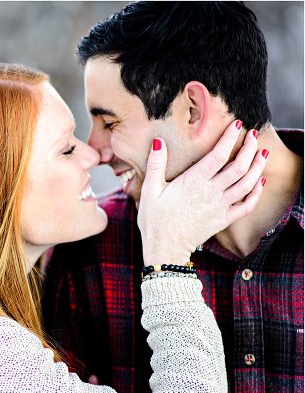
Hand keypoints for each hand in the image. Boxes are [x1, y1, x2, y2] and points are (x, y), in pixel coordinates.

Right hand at [138, 120, 266, 265]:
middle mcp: (211, 193)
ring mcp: (220, 207)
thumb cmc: (154, 220)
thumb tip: (158, 142)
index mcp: (193, 183)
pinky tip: (259, 182)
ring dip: (258, 167)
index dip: (229, 139)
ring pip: (247, 184)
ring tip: (262, 153)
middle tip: (252, 135)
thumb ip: (156, 165)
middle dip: (249, 148)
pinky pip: (247, 205)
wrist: (164, 248)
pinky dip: (256, 193)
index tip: (236, 125)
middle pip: (239, 167)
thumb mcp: (150, 190)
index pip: (217, 156)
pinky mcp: (223, 220)